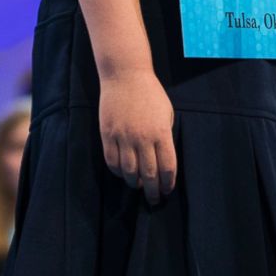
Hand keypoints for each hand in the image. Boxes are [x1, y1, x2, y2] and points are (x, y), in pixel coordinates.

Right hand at [99, 69, 176, 206]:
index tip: (167, 190)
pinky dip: (118, 172)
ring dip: (135, 183)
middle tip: (154, 199)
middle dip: (153, 191)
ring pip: (129, 171)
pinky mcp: (108, 134)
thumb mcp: (166, 114)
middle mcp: (142, 138)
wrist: (125, 76)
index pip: (167, 167)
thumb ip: (165, 137)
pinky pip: (112, 161)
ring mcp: (123, 137)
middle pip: (149, 174)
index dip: (168, 183)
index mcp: (161, 133)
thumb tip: (162, 160)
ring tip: (139, 187)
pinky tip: (124, 174)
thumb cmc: (150, 94)